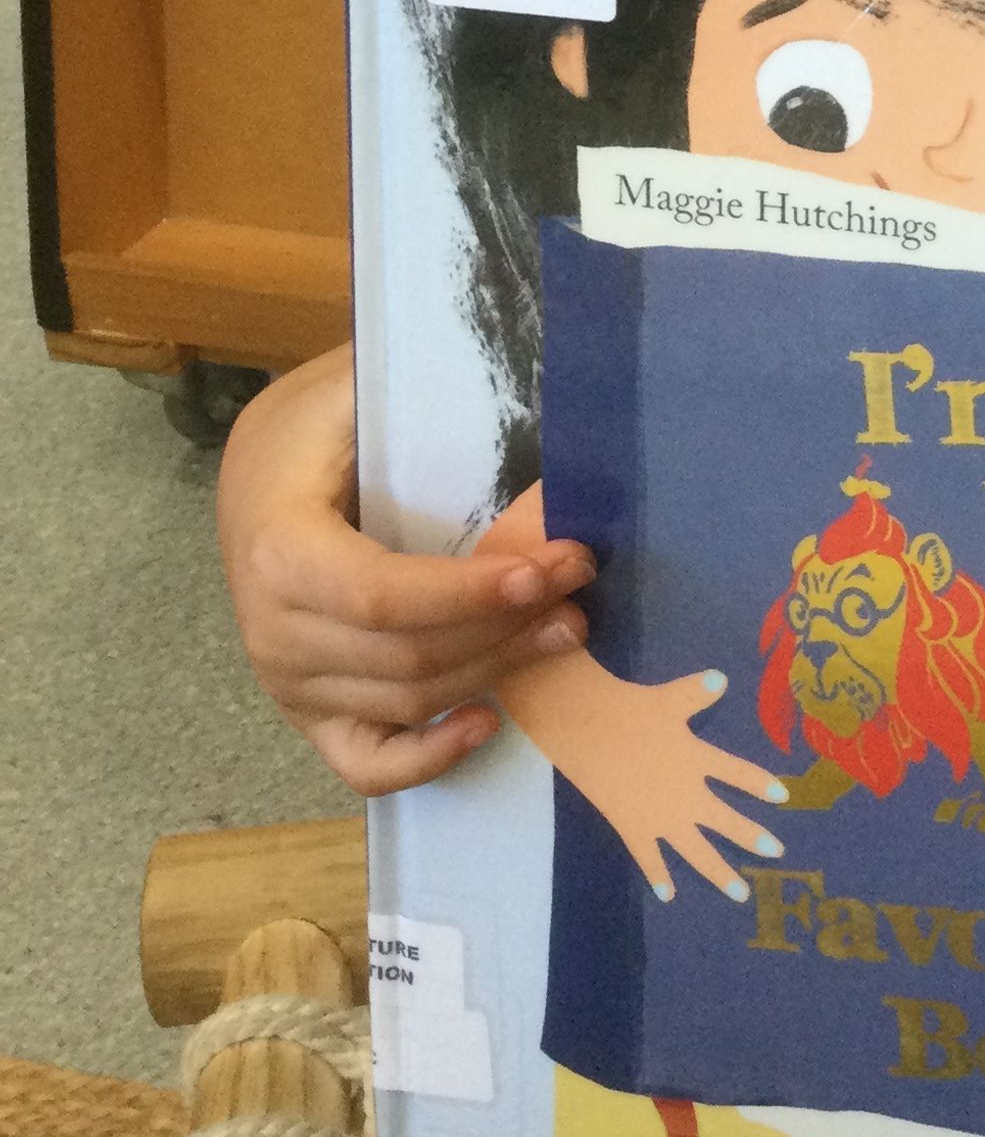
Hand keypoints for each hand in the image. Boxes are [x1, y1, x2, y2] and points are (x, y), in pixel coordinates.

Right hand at [218, 344, 595, 795]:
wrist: (254, 478)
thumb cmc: (313, 431)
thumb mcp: (349, 393)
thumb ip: (418, 392)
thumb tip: (515, 374)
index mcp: (280, 552)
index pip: (384, 598)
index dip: (469, 594)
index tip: (548, 568)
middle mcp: (276, 632)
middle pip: (409, 656)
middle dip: (507, 623)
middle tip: (579, 586)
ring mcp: (288, 683)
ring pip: (408, 700)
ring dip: (495, 670)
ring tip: (564, 628)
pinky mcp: (309, 714)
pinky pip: (367, 762)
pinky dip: (427, 759)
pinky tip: (488, 722)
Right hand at [497, 651, 789, 902]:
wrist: (587, 732)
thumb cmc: (631, 712)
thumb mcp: (669, 698)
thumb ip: (697, 693)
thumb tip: (722, 678)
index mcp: (697, 760)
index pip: (738, 775)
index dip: (760, 784)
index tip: (784, 796)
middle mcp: (685, 795)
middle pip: (726, 821)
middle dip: (752, 837)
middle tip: (778, 852)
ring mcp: (660, 817)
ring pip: (696, 851)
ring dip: (719, 873)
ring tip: (740, 892)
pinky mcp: (633, 828)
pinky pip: (649, 858)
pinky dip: (658, 876)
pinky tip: (668, 895)